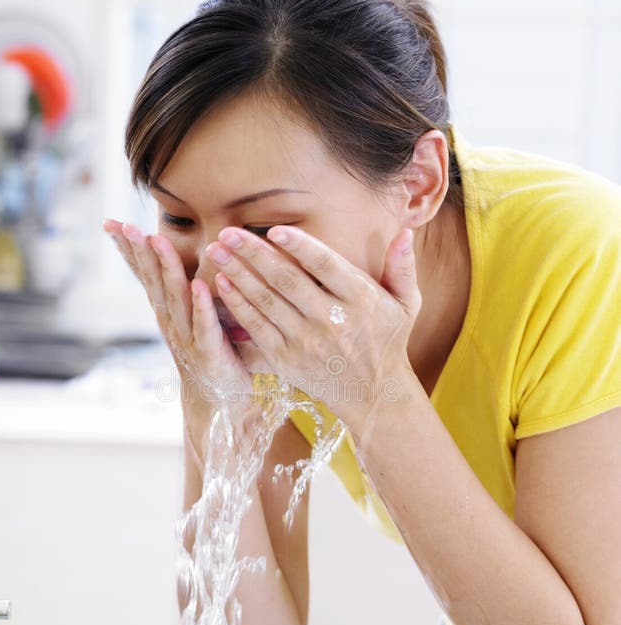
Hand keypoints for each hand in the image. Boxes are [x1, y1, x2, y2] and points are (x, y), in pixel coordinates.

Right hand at [103, 218, 256, 413]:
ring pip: (175, 296)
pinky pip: (204, 324)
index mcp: (167, 309)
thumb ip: (187, 287)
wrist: (220, 400)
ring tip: (157, 240)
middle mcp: (171, 320)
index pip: (144, 274)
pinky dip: (201, 305)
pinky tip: (198, 286)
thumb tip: (187, 250)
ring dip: (166, 267)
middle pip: (153, 279)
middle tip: (126, 225)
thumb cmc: (210, 351)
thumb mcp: (193, 316)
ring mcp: (187, 336)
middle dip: (140, 251)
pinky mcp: (209, 351)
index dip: (128, 250)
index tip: (111, 223)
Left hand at [205, 223, 420, 434]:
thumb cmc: (387, 341)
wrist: (374, 395)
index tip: (275, 230)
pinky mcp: (287, 359)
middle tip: (227, 232)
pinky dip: (238, 305)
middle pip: (287, 281)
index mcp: (360, 300)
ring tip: (216, 251)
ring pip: (267, 302)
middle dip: (253, 254)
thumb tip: (407, 233)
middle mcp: (331, 320)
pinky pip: (257, 328)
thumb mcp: (406, 305)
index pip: (326, 267)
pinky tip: (221, 284)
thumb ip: (402, 268)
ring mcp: (306, 342)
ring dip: (238, 274)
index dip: (300, 247)